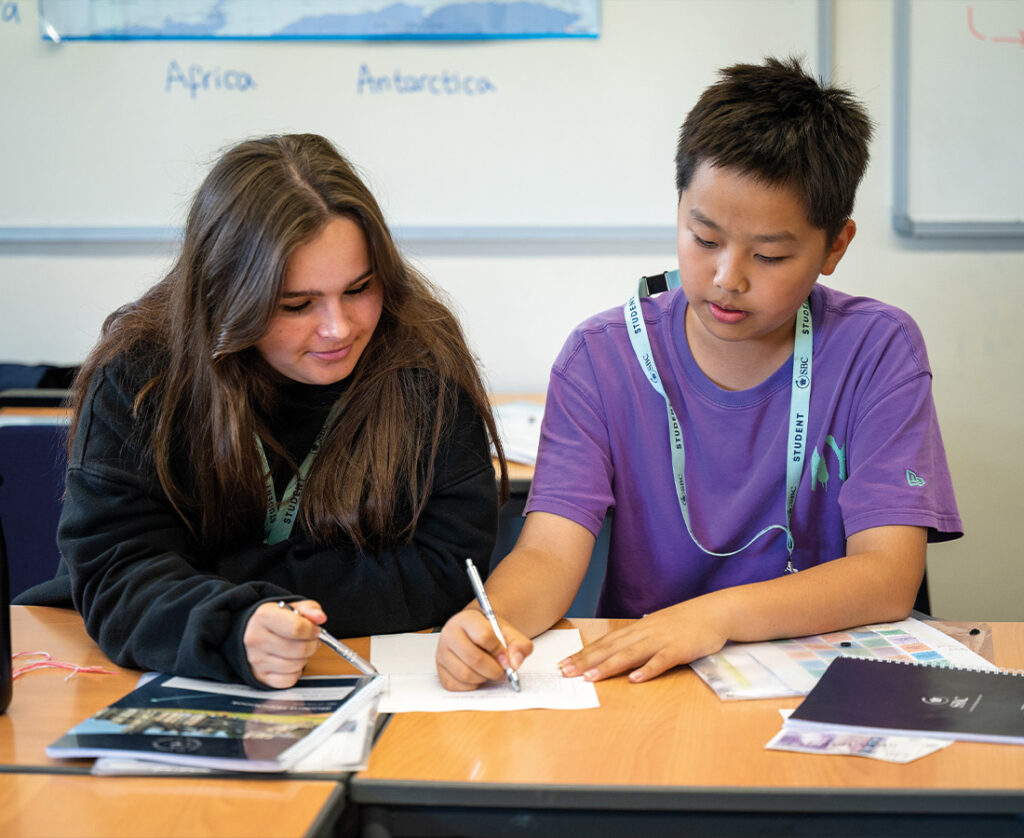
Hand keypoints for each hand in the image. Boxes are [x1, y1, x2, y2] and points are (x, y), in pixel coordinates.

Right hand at [244, 599, 324, 687]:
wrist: (249, 632)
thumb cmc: (272, 620)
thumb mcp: (290, 607)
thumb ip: (308, 608)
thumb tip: (319, 617)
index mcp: (264, 617)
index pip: (297, 628)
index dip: (312, 630)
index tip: (314, 629)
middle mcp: (257, 639)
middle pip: (299, 649)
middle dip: (312, 645)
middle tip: (311, 640)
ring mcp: (257, 660)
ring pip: (296, 666)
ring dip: (305, 659)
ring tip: (300, 649)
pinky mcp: (260, 676)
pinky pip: (289, 680)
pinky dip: (295, 673)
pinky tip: (291, 661)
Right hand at [436, 608, 532, 690]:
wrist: (477, 636)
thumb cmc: (492, 635)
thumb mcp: (509, 633)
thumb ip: (519, 645)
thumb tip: (515, 663)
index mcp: (466, 619)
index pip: (484, 636)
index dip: (500, 651)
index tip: (507, 657)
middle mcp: (449, 634)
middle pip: (474, 658)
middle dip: (494, 670)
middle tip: (503, 672)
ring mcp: (442, 653)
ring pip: (465, 674)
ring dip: (483, 678)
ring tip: (490, 672)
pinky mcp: (440, 671)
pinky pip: (457, 686)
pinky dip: (472, 685)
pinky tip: (478, 676)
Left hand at [558, 599, 728, 683]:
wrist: (713, 612)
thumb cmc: (683, 622)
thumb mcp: (655, 628)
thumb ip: (636, 640)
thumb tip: (615, 652)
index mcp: (636, 630)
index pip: (604, 642)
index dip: (583, 653)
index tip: (563, 663)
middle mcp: (644, 633)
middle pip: (611, 648)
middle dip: (586, 661)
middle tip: (565, 672)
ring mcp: (661, 640)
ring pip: (630, 654)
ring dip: (609, 666)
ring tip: (591, 677)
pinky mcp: (680, 649)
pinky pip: (662, 660)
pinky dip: (648, 670)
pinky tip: (635, 679)